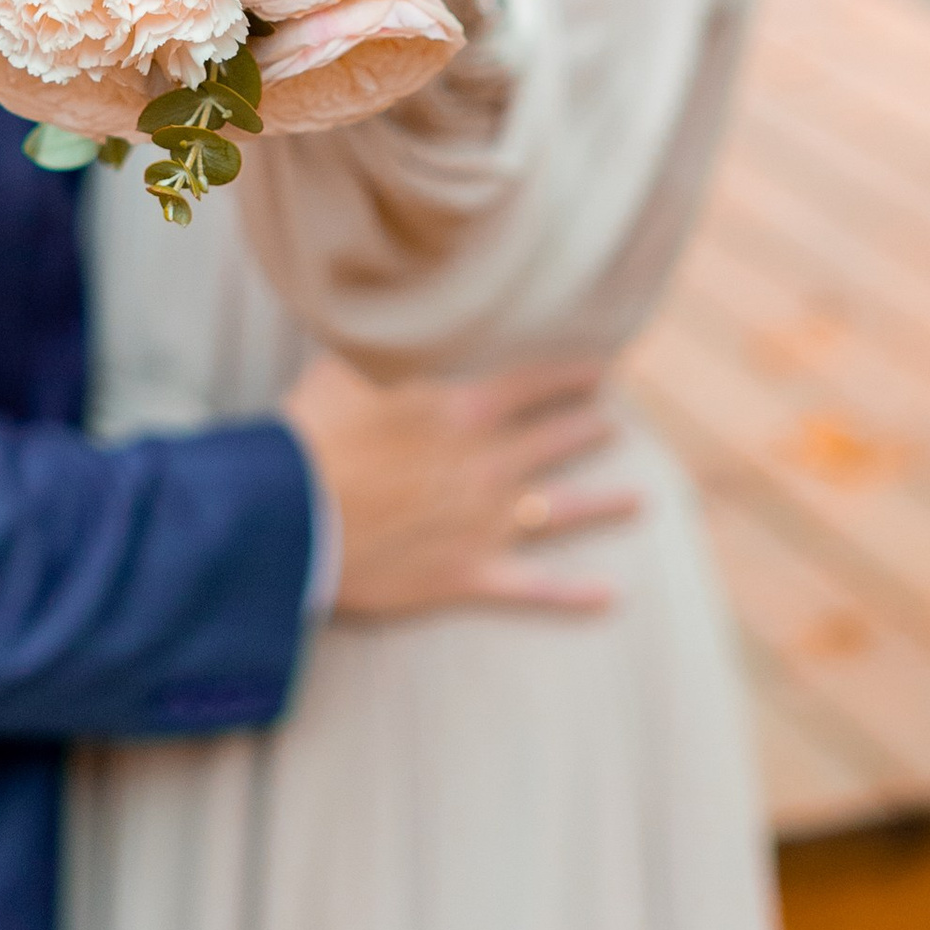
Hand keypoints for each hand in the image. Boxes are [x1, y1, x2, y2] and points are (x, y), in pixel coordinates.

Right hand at [283, 355, 640, 621]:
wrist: (291, 518)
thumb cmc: (308, 441)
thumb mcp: (341, 373)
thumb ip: (377, 356)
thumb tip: (381, 335)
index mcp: (459, 410)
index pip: (530, 385)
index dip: (568, 376)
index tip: (600, 371)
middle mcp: (486, 462)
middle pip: (553, 441)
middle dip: (586, 430)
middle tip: (612, 426)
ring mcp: (484, 521)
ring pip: (563, 508)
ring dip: (605, 503)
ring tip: (638, 499)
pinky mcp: (469, 573)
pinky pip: (534, 586)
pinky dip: (574, 593)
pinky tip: (610, 594)